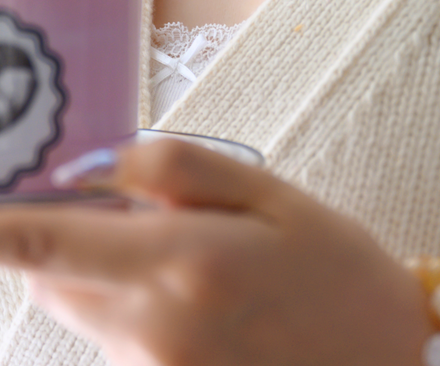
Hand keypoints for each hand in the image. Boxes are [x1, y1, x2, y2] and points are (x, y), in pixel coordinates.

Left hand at [0, 140, 432, 365]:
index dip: (1, 224)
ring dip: (103, 272)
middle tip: (130, 209)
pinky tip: (201, 299)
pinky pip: (118, 342)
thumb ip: (180, 170)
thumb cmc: (336, 271)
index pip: (51, 242)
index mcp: (185, 262)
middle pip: (57, 277)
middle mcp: (156, 328)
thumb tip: (100, 166)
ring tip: (188, 257)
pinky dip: (130, 308)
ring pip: (84, 309)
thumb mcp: (272, 196)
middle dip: (68, 236)